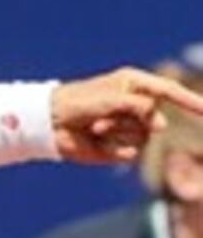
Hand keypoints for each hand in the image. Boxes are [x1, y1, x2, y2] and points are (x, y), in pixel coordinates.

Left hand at [53, 68, 202, 163]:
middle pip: (153, 118)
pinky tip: (96, 140)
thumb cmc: (75, 103)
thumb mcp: (108, 99)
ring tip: (95, 127)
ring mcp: (129, 127)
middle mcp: (135, 105)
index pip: (170, 91)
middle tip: (100, 117)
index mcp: (133, 85)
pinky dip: (113, 148)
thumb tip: (161, 125)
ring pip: (144, 136)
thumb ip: (138, 107)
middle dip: (128, 120)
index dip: (192, 101)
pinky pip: (131, 152)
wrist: (49, 124)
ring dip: (117, 132)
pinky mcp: (121, 146)